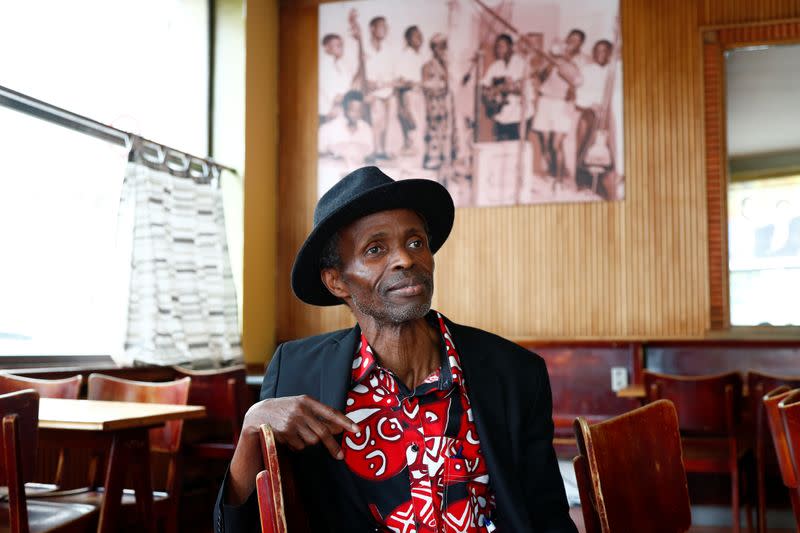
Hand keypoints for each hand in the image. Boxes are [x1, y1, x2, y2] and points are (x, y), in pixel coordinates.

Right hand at [225, 395, 358, 504]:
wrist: (258, 414)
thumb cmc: (285, 409)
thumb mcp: (301, 406)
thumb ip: (318, 415)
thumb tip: (338, 428)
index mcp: (307, 401)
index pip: (331, 412)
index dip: (345, 422)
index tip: (357, 430)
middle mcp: (301, 410)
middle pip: (323, 432)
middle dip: (332, 446)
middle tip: (340, 455)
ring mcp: (292, 422)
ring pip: (311, 441)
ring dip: (308, 442)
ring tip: (298, 434)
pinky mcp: (284, 433)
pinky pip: (299, 446)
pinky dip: (297, 446)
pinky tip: (289, 438)